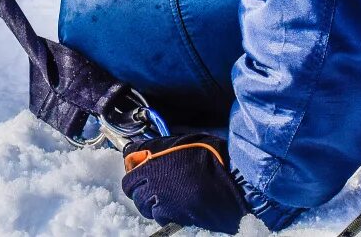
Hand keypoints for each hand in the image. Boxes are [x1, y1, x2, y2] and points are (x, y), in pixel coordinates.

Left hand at [121, 132, 253, 234]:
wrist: (232, 177)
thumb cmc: (210, 156)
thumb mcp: (179, 142)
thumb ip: (154, 148)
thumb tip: (136, 154)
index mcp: (153, 161)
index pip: (128, 173)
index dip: (134, 174)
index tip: (140, 173)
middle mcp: (153, 181)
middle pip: (133, 192)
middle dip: (142, 189)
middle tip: (155, 186)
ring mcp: (163, 199)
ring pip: (146, 206)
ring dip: (153, 202)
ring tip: (169, 196)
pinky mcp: (174, 215)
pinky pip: (160, 217)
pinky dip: (166, 213)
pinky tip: (178, 205)